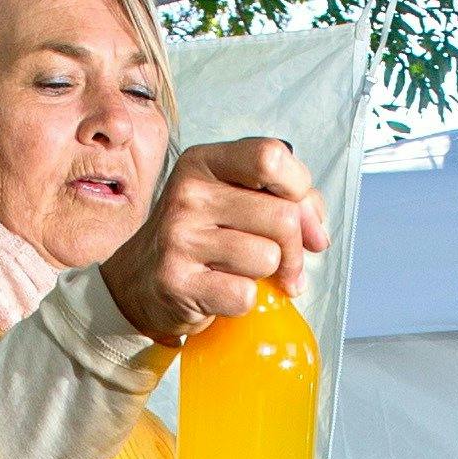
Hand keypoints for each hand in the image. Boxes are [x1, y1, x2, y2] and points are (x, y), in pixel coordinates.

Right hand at [99, 136, 325, 343]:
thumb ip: (287, 199)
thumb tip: (317, 234)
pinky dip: (245, 301)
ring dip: (266, 274)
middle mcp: (189, 193)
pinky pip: (244, 295)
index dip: (299, 188)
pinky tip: (222, 292)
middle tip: (280, 262)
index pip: (272, 157)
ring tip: (241, 272)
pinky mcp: (177, 282)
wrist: (140, 280)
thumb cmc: (202, 236)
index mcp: (205, 162)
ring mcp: (179, 237)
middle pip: (282, 216)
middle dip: (293, 247)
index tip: (296, 211)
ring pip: (267, 258)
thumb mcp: (235, 198)